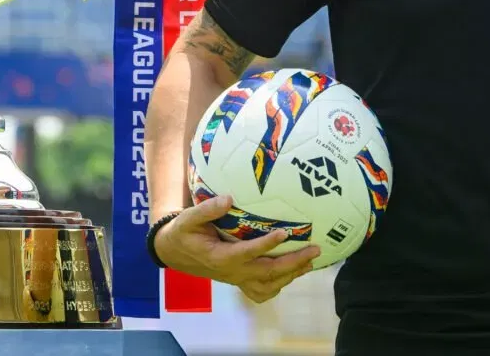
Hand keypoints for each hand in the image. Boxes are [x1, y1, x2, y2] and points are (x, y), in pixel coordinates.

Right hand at [153, 194, 320, 303]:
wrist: (175, 252)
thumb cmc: (184, 232)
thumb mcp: (188, 218)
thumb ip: (207, 209)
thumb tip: (229, 198)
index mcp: (219, 257)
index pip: (246, 253)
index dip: (265, 245)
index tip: (284, 233)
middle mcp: (231, 272)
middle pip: (266, 273)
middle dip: (293, 263)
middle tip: (314, 250)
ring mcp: (236, 279)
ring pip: (269, 285)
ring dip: (292, 274)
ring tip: (311, 260)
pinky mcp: (239, 281)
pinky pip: (263, 291)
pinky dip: (280, 284)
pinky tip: (294, 272)